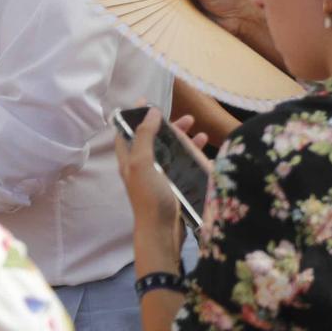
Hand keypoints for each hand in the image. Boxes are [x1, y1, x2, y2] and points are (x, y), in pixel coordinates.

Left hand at [114, 108, 207, 270]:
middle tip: (186, 118)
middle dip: (167, 126)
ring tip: (200, 131)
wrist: (162, 230)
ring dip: (184, 139)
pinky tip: (205, 151)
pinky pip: (184, 164)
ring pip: (171, 150)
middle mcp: (143, 166)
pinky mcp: (174, 185)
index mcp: (130, 160)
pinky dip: (194, 155)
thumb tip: (152, 112)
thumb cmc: (149, 196)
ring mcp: (160, 176)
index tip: (145, 99)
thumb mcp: (142, 163)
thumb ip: (144, 137)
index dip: (133, 115)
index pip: (126, 132)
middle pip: (153, 139)